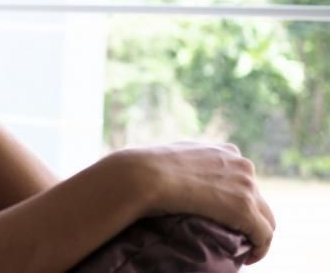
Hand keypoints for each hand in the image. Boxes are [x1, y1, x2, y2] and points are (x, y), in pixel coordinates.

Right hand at [117, 142, 274, 264]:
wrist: (144, 175)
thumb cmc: (148, 167)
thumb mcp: (173, 156)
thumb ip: (186, 162)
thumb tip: (174, 172)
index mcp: (225, 151)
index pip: (243, 178)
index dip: (236, 198)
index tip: (223, 214)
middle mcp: (241, 164)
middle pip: (257, 197)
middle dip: (248, 216)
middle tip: (233, 233)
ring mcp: (245, 186)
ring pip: (265, 216)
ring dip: (255, 233)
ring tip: (241, 248)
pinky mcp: (244, 209)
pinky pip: (264, 234)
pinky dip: (260, 248)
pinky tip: (248, 257)